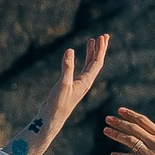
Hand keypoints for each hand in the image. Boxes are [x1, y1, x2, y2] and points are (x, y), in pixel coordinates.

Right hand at [10, 34, 110, 154]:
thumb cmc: (58, 104)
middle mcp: (84, 82)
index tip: (102, 37)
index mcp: (86, 82)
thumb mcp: (63, 84)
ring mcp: (78, 84)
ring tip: (92, 41)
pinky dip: (80, 60)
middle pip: (96, 62)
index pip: (97, 62)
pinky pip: (79, 69)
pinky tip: (75, 56)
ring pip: (88, 65)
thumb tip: (70, 50)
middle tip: (104, 36)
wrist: (51, 118)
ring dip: (91, 53)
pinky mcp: (70, 85)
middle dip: (100, 49)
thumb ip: (67, 67)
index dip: (100, 49)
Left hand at [103, 108, 154, 154]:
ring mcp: (151, 153)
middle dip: (119, 122)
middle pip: (133, 128)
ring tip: (106, 131)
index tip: (120, 110)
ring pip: (129, 140)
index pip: (143, 120)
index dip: (130, 114)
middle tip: (108, 118)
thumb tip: (146, 137)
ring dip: (116, 134)